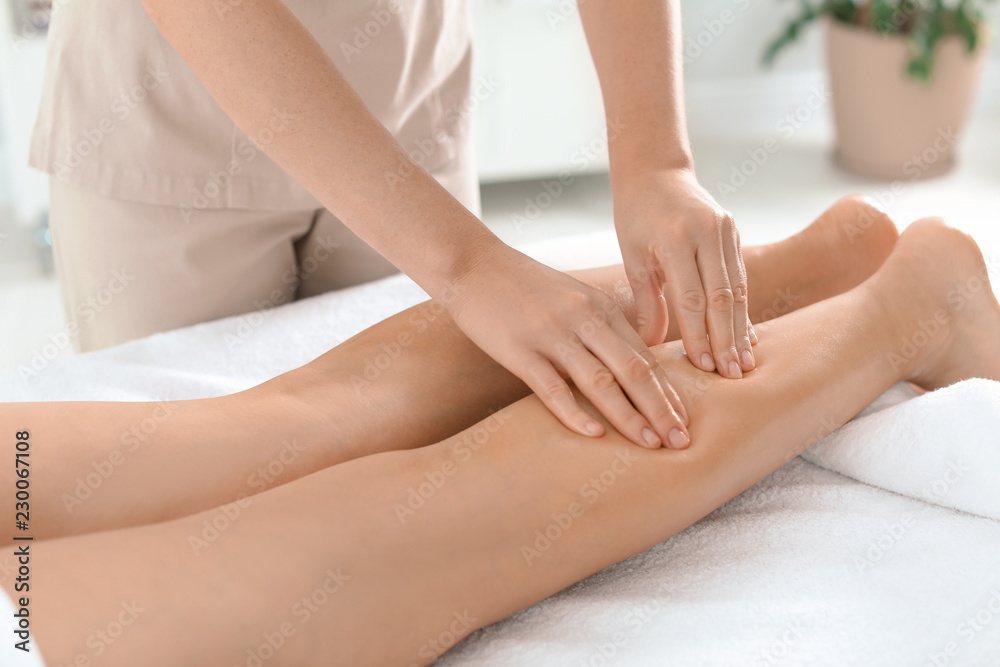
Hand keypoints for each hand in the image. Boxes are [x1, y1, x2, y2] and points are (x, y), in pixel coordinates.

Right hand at [445, 247, 689, 448]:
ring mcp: (552, 335)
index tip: (686, 422)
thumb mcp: (574, 298)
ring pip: (600, 382)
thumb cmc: (525, 287)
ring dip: (629, 417)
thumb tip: (631, 368)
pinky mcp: (519, 350)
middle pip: (633, 371)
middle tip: (681, 442)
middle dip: (661, 409)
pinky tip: (594, 434)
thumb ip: (602, 328)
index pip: (645, 357)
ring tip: (650, 444)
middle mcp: (584, 320)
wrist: (473, 265)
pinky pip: (552, 387)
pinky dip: (575, 412)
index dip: (669, 393)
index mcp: (601, 308)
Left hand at [614, 167, 756, 377]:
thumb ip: (646, 301)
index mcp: (676, 237)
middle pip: (721, 297)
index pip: (691, 298)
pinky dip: (743, 308)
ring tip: (744, 363)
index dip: (699, 335)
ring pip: (737, 288)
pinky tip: (747, 336)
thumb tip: (651, 348)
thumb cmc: (635, 215)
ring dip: (740, 329)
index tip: (704, 367)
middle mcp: (707, 231)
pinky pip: (740, 276)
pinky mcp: (734, 232)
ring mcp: (725, 229)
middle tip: (732, 375)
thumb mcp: (633, 256)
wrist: (655, 171)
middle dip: (727, 339)